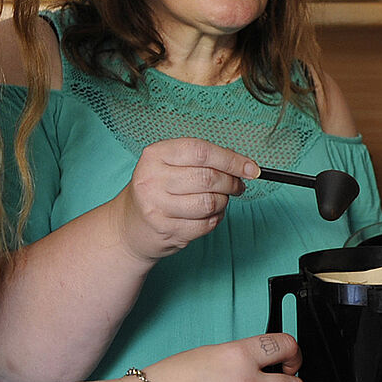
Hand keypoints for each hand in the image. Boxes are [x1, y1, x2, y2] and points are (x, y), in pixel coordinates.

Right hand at [112, 137, 260, 262]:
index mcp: (155, 154)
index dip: (231, 160)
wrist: (129, 225)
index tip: (251, 169)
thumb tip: (242, 164)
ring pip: (209, 203)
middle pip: (208, 178)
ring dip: (223, 203)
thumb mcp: (170, 164)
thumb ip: (203, 160)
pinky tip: (208, 216)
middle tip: (238, 186)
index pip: (201, 151)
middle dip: (231, 183)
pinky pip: (206, 224)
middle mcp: (152, 179)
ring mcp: (156, 206)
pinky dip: (215, 219)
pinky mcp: (165, 230)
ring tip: (219, 201)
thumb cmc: (157, 189)